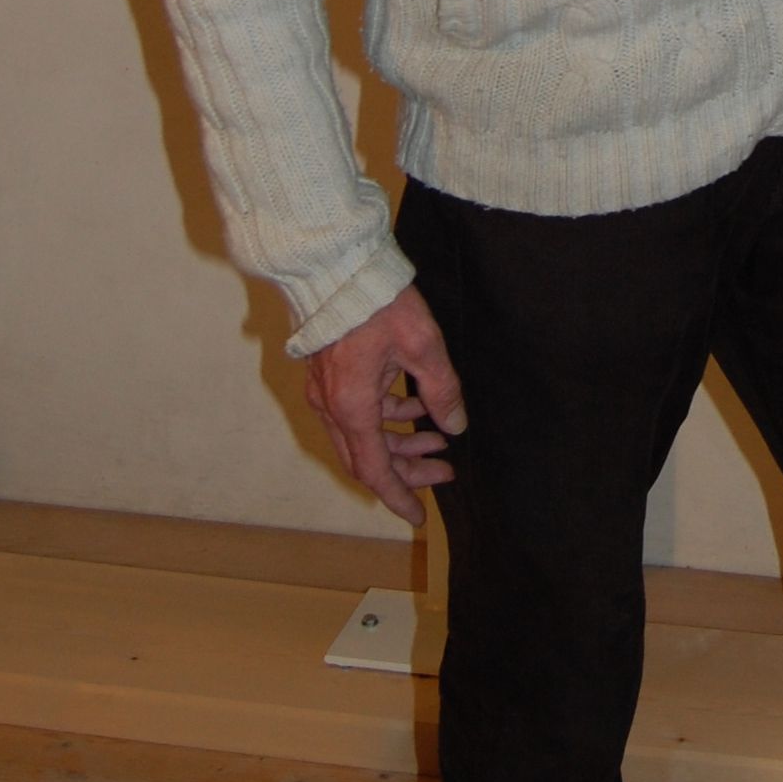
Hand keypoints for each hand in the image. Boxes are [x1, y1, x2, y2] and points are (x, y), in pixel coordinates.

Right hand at [304, 284, 465, 526]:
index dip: (399, 497)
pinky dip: (387, 417)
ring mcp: (327, 390)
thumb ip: (441, 390)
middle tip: (444, 473)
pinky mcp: (329, 373)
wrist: (334, 265)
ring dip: (399, 443)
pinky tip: (416, 405)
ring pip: (364, 435)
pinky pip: (359, 411)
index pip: (375, 471)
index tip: (419, 516)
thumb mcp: (422, 345)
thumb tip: (455, 427)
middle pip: (368, 458)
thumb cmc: (378, 301)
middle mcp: (333, 406)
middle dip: (406, 471)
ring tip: (438, 442)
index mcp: (353, 407)